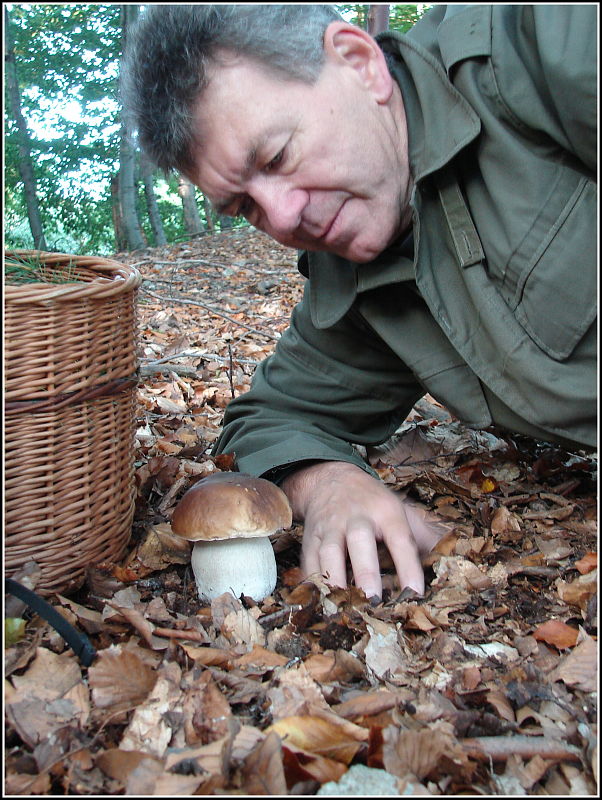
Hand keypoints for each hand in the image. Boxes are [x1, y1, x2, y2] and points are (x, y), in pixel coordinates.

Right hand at [281, 461, 446, 598]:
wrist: (330, 480)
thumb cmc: (373, 503)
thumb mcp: (401, 510)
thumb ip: (425, 536)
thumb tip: (454, 560)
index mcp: (385, 511)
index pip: (400, 539)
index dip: (408, 566)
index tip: (415, 593)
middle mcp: (356, 518)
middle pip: (359, 543)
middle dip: (365, 572)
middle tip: (374, 600)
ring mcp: (330, 528)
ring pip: (328, 553)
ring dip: (334, 580)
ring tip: (344, 607)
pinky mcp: (309, 539)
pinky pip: (308, 563)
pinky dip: (312, 584)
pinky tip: (321, 603)